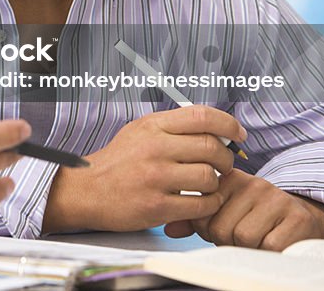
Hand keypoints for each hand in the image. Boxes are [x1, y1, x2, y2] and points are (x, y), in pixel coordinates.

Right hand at [43, 105, 245, 232]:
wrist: (86, 190)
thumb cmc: (116, 162)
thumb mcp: (139, 132)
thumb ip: (172, 128)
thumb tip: (214, 128)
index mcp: (152, 126)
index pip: (202, 116)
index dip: (228, 124)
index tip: (237, 134)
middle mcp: (154, 148)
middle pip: (211, 147)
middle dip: (226, 158)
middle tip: (223, 165)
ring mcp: (155, 178)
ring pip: (209, 177)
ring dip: (216, 184)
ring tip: (207, 185)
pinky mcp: (157, 206)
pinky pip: (201, 205)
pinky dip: (209, 205)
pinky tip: (201, 202)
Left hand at [165, 169, 323, 249]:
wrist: (306, 217)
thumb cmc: (258, 216)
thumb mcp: (226, 212)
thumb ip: (195, 218)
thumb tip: (169, 228)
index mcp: (229, 179)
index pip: (201, 210)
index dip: (206, 228)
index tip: (218, 228)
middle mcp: (251, 183)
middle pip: (219, 227)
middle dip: (226, 241)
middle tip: (239, 238)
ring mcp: (275, 198)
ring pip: (242, 236)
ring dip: (247, 248)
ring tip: (256, 239)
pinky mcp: (295, 217)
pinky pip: (268, 245)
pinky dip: (267, 251)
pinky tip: (272, 241)